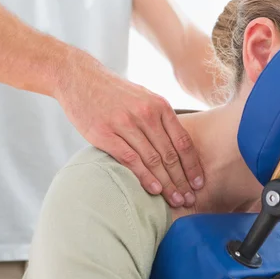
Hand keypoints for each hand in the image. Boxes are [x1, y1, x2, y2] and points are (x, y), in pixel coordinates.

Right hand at [54, 50, 203, 207]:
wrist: (80, 78)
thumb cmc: (115, 93)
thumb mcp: (144, 98)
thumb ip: (160, 119)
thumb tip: (178, 147)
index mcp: (159, 106)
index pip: (183, 141)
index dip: (193, 165)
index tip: (199, 183)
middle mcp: (146, 114)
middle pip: (170, 154)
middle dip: (182, 180)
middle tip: (190, 200)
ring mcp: (125, 123)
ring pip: (153, 160)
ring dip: (167, 184)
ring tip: (176, 200)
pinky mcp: (104, 133)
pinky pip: (130, 159)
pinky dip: (145, 176)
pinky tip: (155, 190)